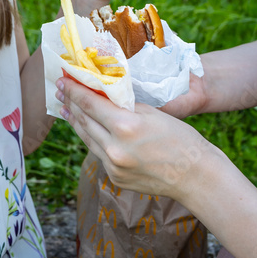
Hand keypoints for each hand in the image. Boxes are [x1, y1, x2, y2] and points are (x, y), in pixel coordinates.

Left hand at [56, 75, 213, 201]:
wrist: (196, 177)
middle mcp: (114, 148)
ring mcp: (113, 166)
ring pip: (87, 139)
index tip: (63, 79)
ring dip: (76, 122)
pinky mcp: (115, 178)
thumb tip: (104, 94)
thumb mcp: (153, 113)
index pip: (91, 103)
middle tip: (61, 91)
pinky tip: (88, 130)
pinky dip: (92, 139)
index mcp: (125, 126)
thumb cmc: (181, 139)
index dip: (75, 90)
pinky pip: (99, 153)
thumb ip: (125, 105)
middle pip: (85, 121)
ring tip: (66, 109)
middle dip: (71, 104)